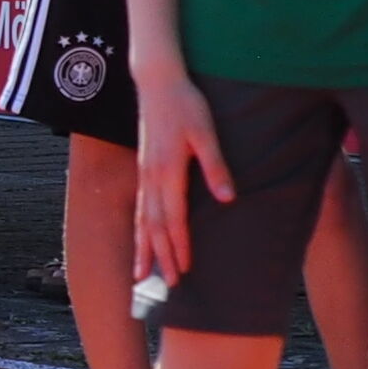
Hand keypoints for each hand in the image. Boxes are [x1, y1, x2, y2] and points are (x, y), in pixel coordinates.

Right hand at [133, 73, 225, 289]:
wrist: (157, 83)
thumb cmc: (186, 105)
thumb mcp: (207, 132)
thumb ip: (215, 166)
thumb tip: (228, 199)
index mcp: (168, 171)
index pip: (173, 218)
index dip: (179, 245)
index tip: (185, 268)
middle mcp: (151, 178)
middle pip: (153, 226)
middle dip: (160, 257)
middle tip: (167, 285)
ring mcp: (144, 175)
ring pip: (141, 220)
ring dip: (144, 249)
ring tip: (142, 275)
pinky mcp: (144, 170)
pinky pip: (139, 208)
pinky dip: (139, 230)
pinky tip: (141, 240)